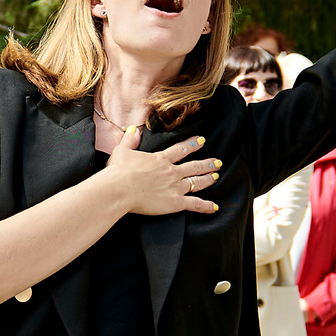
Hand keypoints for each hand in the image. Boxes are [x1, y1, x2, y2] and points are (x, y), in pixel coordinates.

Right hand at [100, 125, 218, 216]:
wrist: (120, 188)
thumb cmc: (118, 171)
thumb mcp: (122, 150)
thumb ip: (130, 140)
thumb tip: (134, 129)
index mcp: (160, 159)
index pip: (180, 150)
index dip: (192, 145)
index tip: (202, 140)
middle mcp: (171, 172)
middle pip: (193, 166)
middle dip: (207, 163)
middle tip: (217, 162)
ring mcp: (175, 186)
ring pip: (196, 182)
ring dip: (208, 179)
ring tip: (216, 176)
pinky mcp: (175, 202)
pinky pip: (194, 204)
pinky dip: (205, 206)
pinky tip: (214, 207)